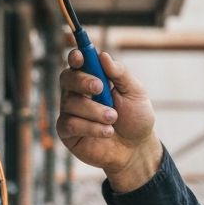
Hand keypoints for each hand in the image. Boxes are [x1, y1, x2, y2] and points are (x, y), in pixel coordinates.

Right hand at [56, 48, 161, 190]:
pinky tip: (107, 132)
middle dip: (82, 81)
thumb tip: (103, 55)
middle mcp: (77, 93)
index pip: (78, 62)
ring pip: (71, 103)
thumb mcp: (136, 93)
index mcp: (93, 79)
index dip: (76, 57)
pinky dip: (90, 127)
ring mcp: (70, 112)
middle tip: (100, 88)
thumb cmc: (135, 118)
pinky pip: (70, 124)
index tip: (81, 56)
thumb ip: (120, 74)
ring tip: (113, 118)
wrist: (137, 149)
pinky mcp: (68, 133)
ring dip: (95, 110)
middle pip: (66, 78)